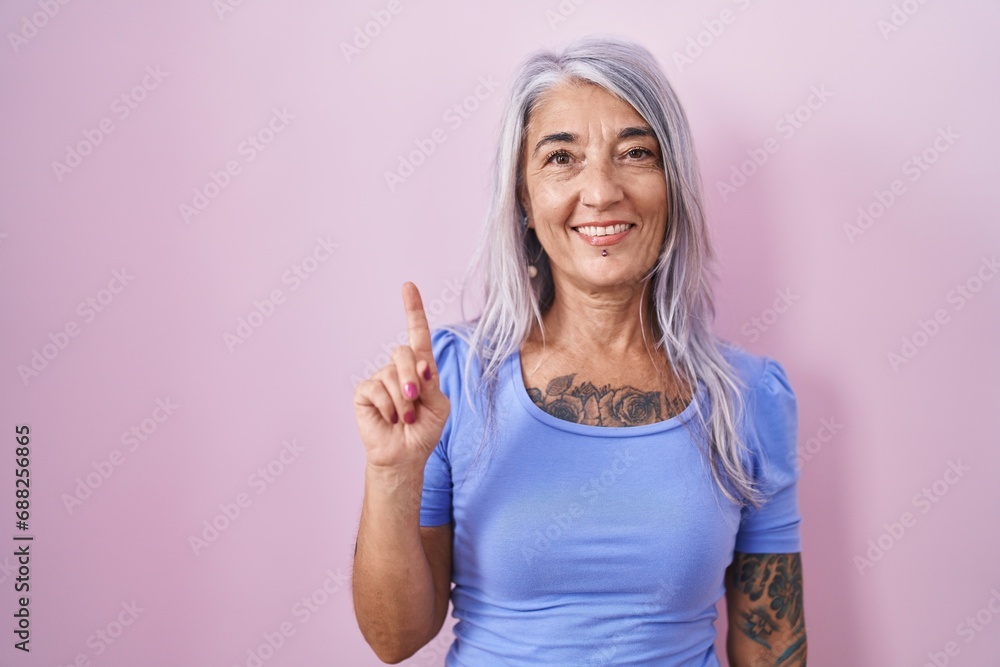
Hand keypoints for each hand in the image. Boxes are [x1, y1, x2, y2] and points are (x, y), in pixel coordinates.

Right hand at [353, 282, 450, 470]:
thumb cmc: (423, 430)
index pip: (417, 333)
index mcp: (420, 368)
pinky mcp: (365, 392)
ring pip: (391, 375)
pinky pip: (376, 389)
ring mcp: (380, 379)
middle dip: (412, 377)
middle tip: (415, 400)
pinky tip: (390, 419)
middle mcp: (399, 369)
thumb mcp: (439, 406)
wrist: (406, 455)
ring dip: (403, 402)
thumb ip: (431, 383)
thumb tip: (419, 365)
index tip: (408, 286)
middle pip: (404, 353)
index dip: (413, 309)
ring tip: (405, 420)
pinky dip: (388, 407)